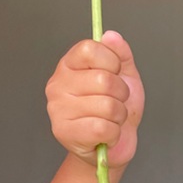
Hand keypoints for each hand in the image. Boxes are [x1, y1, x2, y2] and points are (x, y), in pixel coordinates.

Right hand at [45, 30, 144, 167]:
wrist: (113, 147)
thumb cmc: (116, 112)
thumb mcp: (124, 77)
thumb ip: (120, 54)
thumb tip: (111, 36)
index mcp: (70, 65)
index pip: (90, 49)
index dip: (112, 62)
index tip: (115, 74)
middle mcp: (58, 84)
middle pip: (103, 80)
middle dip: (121, 94)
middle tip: (116, 103)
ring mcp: (58, 109)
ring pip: (107, 106)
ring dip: (119, 116)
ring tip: (111, 119)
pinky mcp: (64, 133)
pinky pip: (102, 128)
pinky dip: (114, 133)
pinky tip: (106, 134)